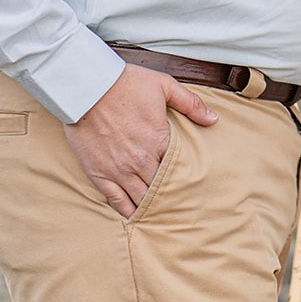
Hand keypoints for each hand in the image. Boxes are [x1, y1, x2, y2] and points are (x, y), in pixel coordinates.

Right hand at [63, 63, 218, 217]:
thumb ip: (190, 103)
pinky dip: (128, 211)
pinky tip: (136, 217)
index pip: (178, 168)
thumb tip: (213, 119)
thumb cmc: (126, 84)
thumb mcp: (164, 85)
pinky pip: (117, 201)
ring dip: (152, 206)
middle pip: (162, 188)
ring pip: (141, 199)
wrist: (88, 88)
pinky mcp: (100, 175)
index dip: (185, 176)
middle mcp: (141, 160)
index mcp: (158, 140)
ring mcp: (119, 170)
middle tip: (182, 205)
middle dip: (171, 195)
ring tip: (162, 214)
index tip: (194, 183)